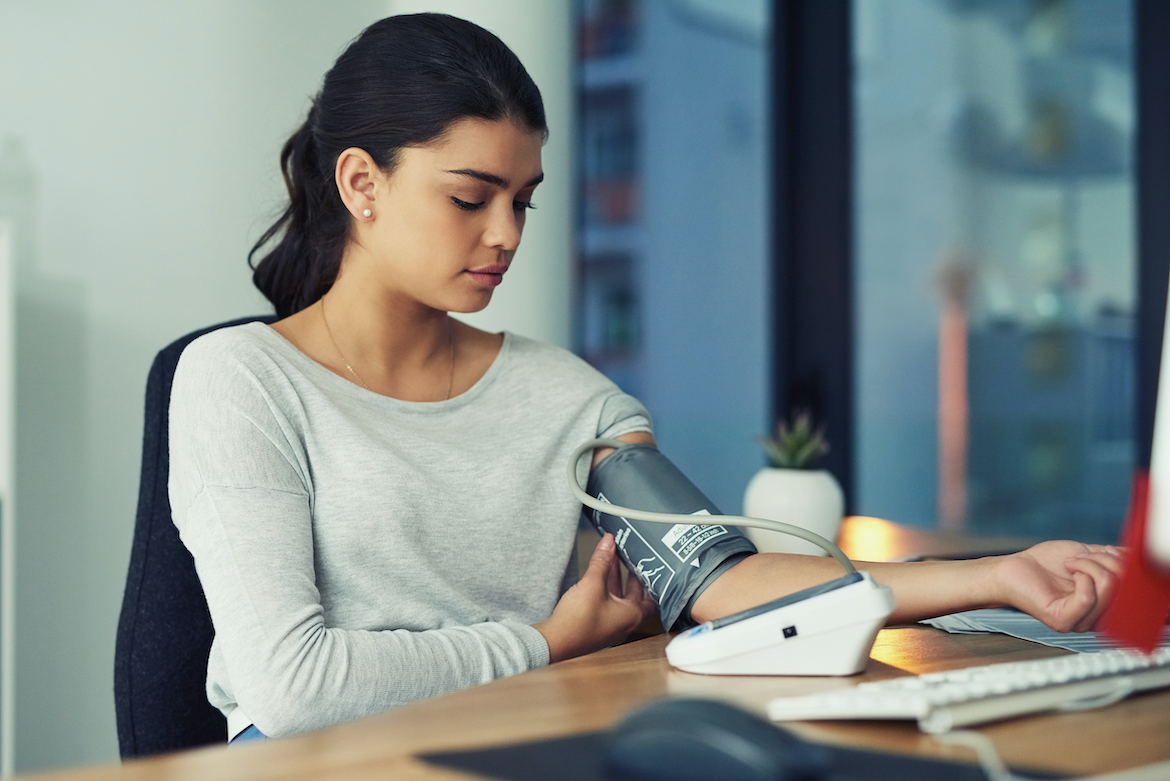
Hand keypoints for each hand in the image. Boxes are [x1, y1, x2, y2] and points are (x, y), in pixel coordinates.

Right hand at [534, 534, 656, 662]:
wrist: (555, 642)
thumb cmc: (578, 621)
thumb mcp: (592, 583)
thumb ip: (601, 561)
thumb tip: (609, 542)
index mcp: (631, 615)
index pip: (652, 599)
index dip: (652, 582)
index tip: (651, 569)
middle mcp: (624, 623)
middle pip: (634, 597)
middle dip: (631, 577)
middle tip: (631, 560)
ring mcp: (610, 626)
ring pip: (619, 600)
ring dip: (616, 581)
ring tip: (612, 561)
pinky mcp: (597, 626)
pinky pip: (607, 605)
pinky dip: (606, 590)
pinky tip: (597, 578)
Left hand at [990, 541, 1123, 632]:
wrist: (1013, 568)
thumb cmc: (1047, 564)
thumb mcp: (1087, 556)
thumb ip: (1111, 558)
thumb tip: (1132, 556)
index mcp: (1105, 607)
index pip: (1132, 592)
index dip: (1126, 566)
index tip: (1108, 551)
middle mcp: (1096, 619)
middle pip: (1123, 588)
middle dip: (1106, 561)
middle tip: (1082, 556)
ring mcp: (1080, 623)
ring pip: (1108, 589)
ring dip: (1090, 565)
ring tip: (1071, 562)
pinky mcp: (1063, 621)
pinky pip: (1087, 597)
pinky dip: (1082, 575)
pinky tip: (1069, 570)